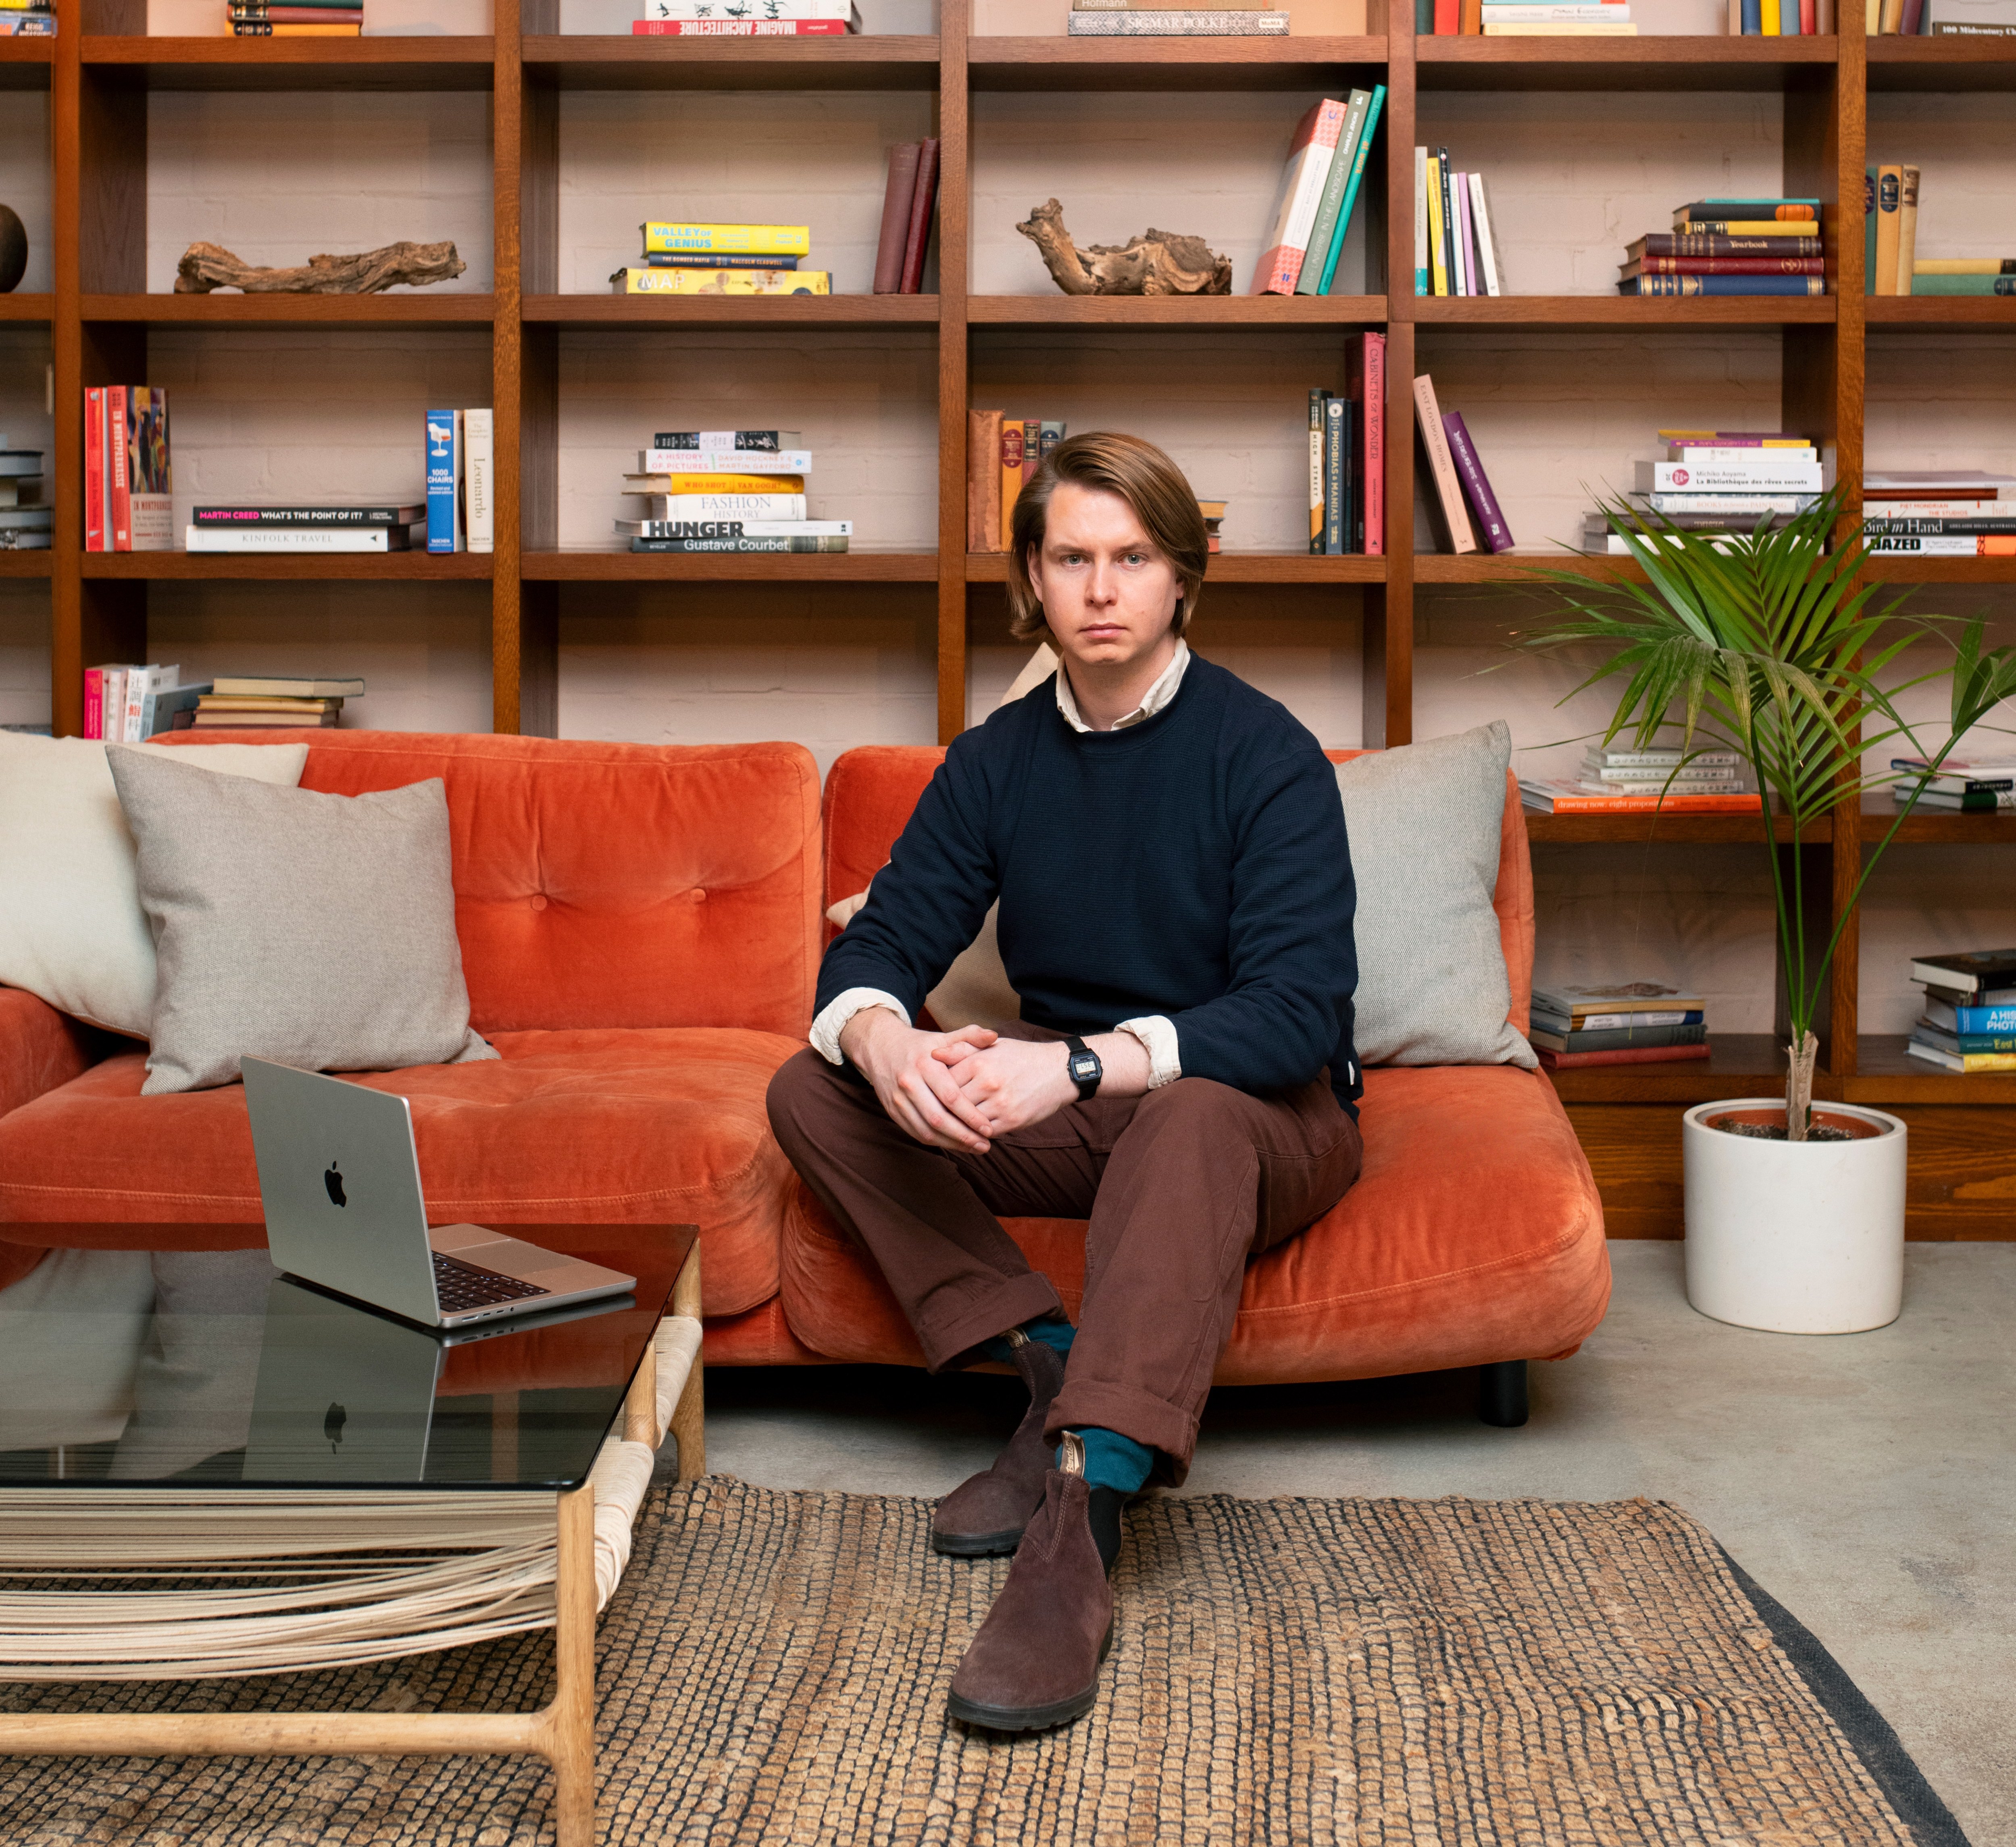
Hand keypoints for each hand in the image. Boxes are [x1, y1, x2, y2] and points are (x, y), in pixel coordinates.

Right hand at [839, 1008, 998, 1152]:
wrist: (879, 1046)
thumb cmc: (919, 1045)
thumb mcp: (942, 1037)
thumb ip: (969, 1036)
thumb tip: (994, 1035)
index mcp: (925, 1065)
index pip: (950, 1097)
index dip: (970, 1115)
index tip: (989, 1128)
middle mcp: (909, 1083)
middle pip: (938, 1118)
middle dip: (964, 1136)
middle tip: (985, 1145)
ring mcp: (898, 1100)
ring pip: (926, 1130)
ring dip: (951, 1144)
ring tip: (974, 1148)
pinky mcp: (892, 1111)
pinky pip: (915, 1132)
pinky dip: (936, 1142)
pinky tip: (954, 1144)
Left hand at [931, 1035, 1081, 1139]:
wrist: (1059, 1071)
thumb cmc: (1023, 1057)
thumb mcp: (993, 1046)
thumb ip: (962, 1049)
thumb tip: (933, 1053)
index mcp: (979, 1061)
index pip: (944, 1081)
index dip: (935, 1090)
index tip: (930, 1094)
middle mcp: (987, 1083)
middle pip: (952, 1104)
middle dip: (941, 1110)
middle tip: (931, 1115)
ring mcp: (1000, 1103)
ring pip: (966, 1121)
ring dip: (956, 1126)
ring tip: (947, 1127)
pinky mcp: (1011, 1121)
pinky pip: (984, 1133)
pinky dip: (975, 1135)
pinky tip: (970, 1133)